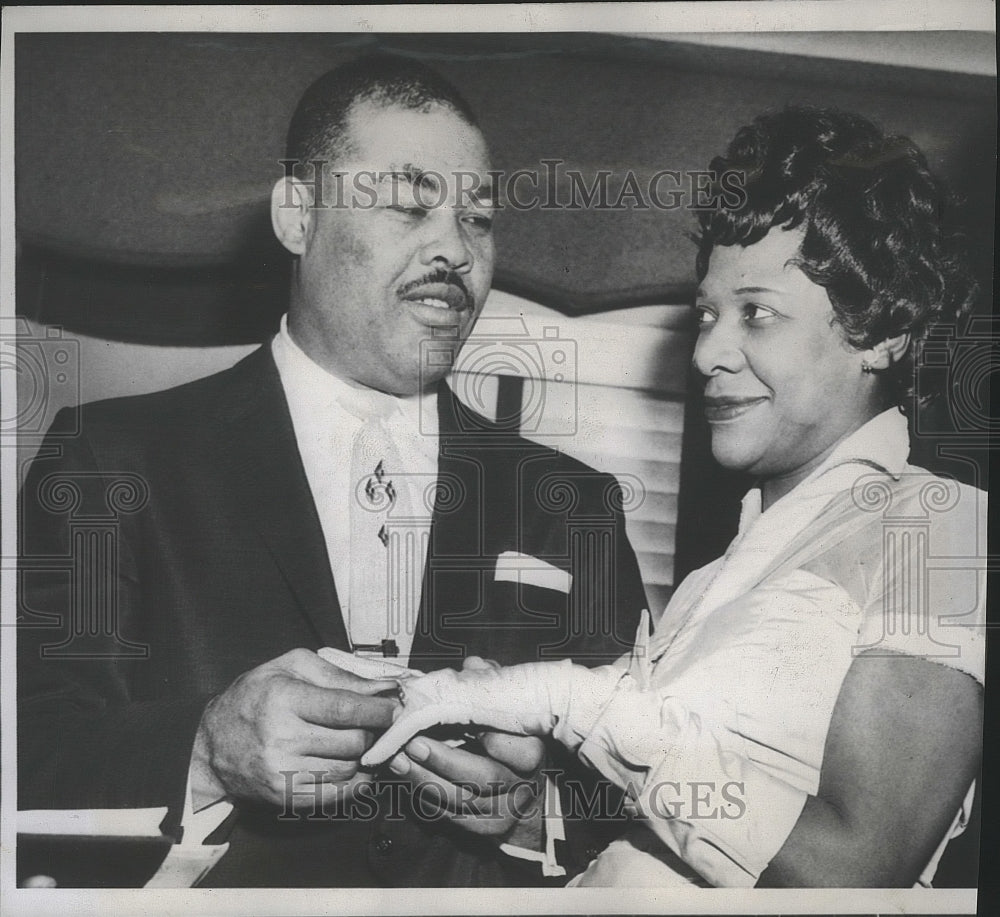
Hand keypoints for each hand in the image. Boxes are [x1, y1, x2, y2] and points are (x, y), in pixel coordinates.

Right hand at [191, 648, 397, 809]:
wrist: (212, 743)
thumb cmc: (255, 696)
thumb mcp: (291, 667)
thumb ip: (339, 675)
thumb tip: (383, 687)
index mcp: (284, 699)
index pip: (344, 708)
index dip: (377, 709)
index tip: (395, 708)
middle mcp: (281, 738)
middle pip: (352, 741)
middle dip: (372, 732)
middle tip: (376, 725)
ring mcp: (282, 771)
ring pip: (348, 768)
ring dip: (362, 756)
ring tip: (357, 741)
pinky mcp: (284, 797)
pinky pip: (335, 794)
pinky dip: (353, 782)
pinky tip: (353, 766)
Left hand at [385, 657, 546, 846]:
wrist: (524, 791)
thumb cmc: (511, 739)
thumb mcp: (506, 708)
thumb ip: (490, 685)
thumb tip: (471, 665)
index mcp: (532, 750)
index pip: (512, 746)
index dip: (485, 735)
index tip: (454, 719)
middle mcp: (522, 783)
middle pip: (482, 775)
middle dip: (443, 759)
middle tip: (413, 742)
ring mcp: (505, 809)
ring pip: (462, 799)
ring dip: (425, 779)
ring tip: (398, 760)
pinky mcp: (488, 828)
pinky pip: (453, 818)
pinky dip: (428, 800)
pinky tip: (409, 781)